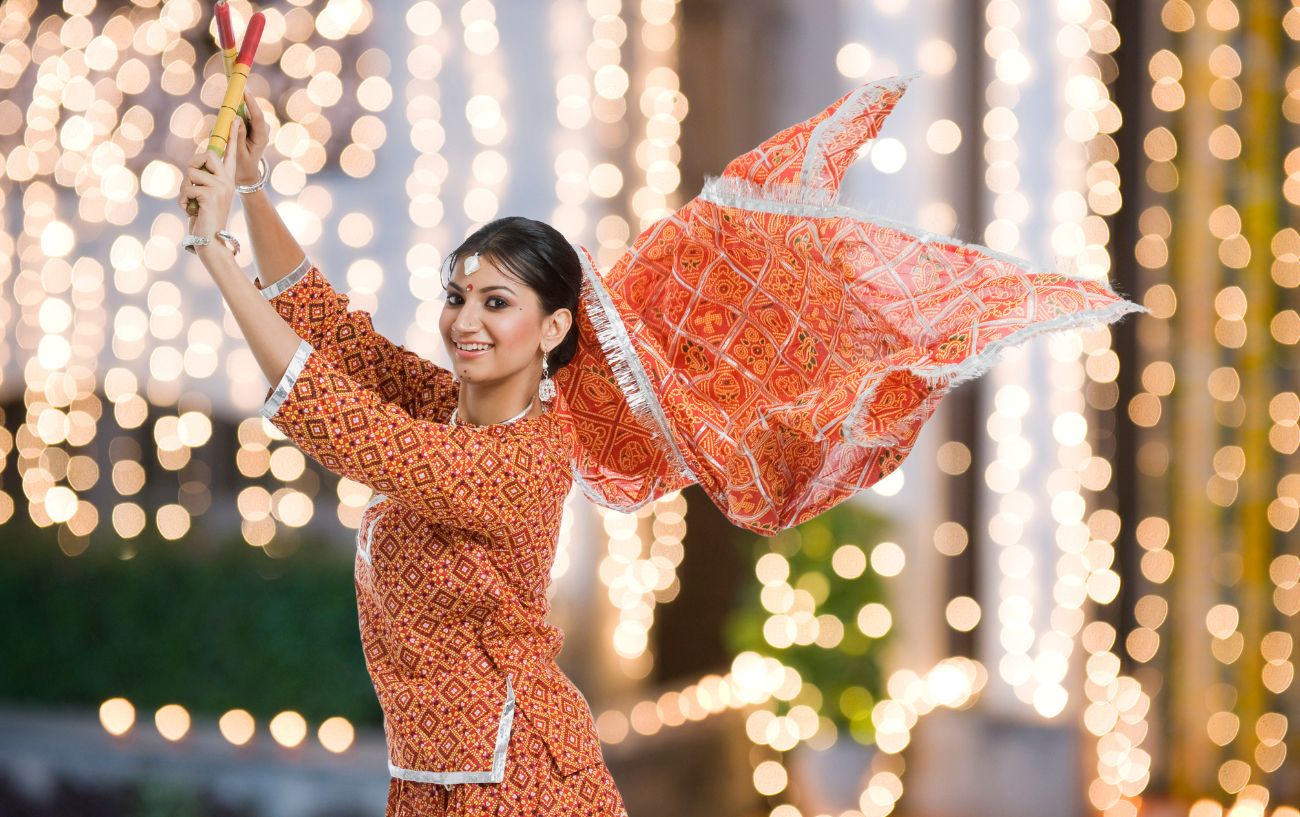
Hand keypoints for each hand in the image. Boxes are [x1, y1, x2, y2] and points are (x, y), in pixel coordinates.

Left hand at [178, 117, 242, 241]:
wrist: (210, 239)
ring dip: (185, 189)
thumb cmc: (204, 217)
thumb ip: (202, 178)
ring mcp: (220, 188)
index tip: (236, 120)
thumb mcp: (204, 193)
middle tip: (192, 182)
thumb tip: (193, 165)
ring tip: (192, 203)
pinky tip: (191, 211)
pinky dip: (183, 201)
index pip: (230, 154)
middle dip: (193, 165)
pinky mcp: (210, 195)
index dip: (232, 136)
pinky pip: (187, 188)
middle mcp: (227, 181)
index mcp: (227, 179)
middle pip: (207, 155)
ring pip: (191, 173)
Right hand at [235, 92, 269, 185]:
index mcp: (261, 137)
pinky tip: (229, 99)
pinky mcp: (250, 126)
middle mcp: (261, 130)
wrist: (246, 172)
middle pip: (252, 110)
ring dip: (238, 101)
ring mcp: (257, 127)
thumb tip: (236, 118)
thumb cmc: (242, 165)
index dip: (251, 103)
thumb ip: (238, 136)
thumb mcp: (239, 153)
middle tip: (236, 81)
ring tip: (231, 88)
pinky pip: (243, 114)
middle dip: (244, 97)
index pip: (257, 117)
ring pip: (246, 111)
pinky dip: (236, 107)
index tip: (245, 91)